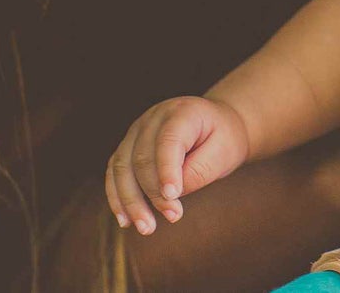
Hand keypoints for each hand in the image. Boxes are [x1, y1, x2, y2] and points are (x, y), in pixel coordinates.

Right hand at [105, 95, 248, 234]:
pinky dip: (118, 197)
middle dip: (153, 193)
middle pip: (142, 157)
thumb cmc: (223, 139)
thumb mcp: (224, 152)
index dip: (167, 170)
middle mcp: (154, 117)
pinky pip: (115, 172)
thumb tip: (169, 195)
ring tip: (146, 228)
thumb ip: (199, 171)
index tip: (173, 197)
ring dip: (130, 201)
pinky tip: (126, 220)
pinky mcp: (128, 145)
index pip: (168, 141)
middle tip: (173, 217)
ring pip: (122, 167)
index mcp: (183, 111)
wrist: (218, 124)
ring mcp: (137, 130)